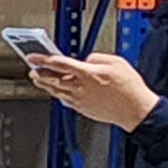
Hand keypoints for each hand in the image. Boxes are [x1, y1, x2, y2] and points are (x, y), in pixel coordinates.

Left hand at [28, 51, 156, 129]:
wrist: (136, 110)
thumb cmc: (129, 87)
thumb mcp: (116, 62)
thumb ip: (97, 58)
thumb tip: (86, 60)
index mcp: (87, 74)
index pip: (58, 64)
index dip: (42, 59)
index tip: (33, 57)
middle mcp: (80, 88)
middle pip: (52, 80)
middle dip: (39, 74)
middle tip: (32, 69)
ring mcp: (80, 100)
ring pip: (56, 91)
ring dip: (45, 85)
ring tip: (39, 80)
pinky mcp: (82, 109)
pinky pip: (65, 100)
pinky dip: (58, 94)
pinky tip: (57, 91)